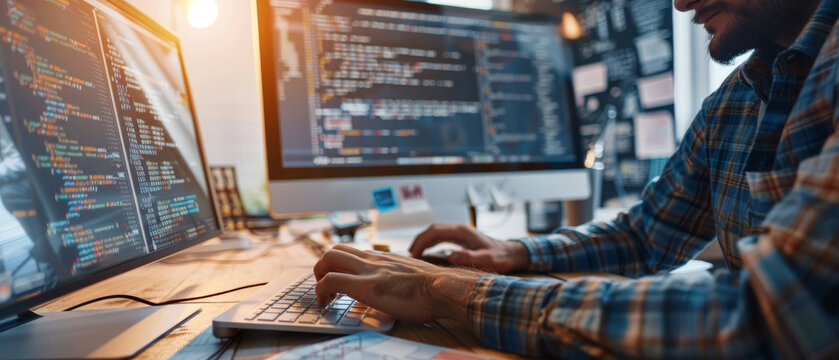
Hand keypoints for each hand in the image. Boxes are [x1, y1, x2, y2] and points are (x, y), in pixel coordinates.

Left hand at [313, 244, 481, 322]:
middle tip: (326, 287)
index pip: (354, 253)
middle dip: (322, 267)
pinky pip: (331, 281)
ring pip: (328, 258)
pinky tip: (325, 303)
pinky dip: (320, 291)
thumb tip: (398, 290)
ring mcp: (368, 270)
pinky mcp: (364, 286)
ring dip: (319, 276)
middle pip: (335, 250)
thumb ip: (400, 280)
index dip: (340, 267)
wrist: (444, 288)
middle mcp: (373, 260)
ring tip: (324, 295)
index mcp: (385, 260)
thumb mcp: (413, 279)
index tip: (339, 283)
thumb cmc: (435, 290)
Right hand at [410, 224, 529, 273]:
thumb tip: (451, 256)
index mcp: (462, 232)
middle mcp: (459, 230)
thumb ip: (470, 258)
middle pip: (432, 230)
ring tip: (414, 255)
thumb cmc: (500, 258)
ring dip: (423, 241)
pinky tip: (426, 253)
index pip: (435, 231)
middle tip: (410, 256)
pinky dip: (430, 244)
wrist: (511, 254)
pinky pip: (441, 238)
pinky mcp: (461, 239)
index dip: (421, 241)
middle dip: (419, 241)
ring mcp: (460, 233)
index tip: (413, 254)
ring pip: (435, 233)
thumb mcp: (487, 259)